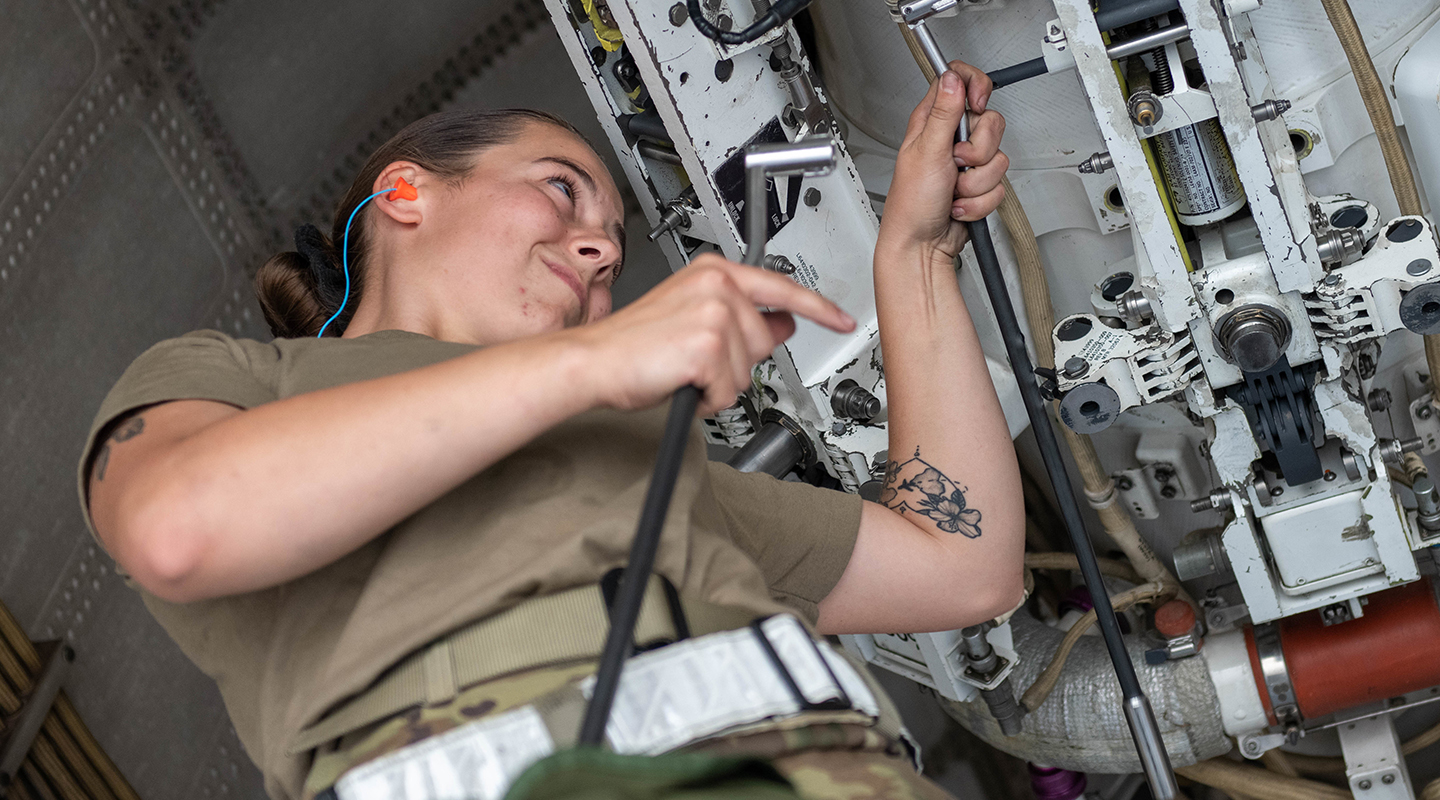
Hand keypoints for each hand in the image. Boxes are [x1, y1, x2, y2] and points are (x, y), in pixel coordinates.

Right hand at [575, 253, 855, 414]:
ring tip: (682, 369)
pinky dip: (706, 399)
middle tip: (694, 359)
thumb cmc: (633, 346)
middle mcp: (717, 285)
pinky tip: (680, 382)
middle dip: (737, 362)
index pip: (781, 288)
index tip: (842, 319)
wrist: (592, 362)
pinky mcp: (707, 345)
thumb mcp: (693, 318)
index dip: (818, 308)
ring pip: (749, 370)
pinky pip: (729, 392)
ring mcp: (714, 313)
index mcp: (713, 271)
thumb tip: (782, 323)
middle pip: (766, 340)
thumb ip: (740, 316)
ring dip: (719, 383)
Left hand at [876, 61, 1007, 264]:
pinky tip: (959, 204)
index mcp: (932, 121)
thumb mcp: (926, 152)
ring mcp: (966, 163)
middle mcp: (950, 138)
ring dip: (976, 182)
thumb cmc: (911, 204)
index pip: (960, 80)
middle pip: (990, 122)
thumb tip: (952, 77)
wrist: (921, 245)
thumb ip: (944, 113)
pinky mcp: (978, 185)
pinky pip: (999, 185)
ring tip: (953, 190)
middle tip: (955, 164)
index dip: (975, 85)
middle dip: (978, 150)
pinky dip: (980, 201)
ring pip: (998, 157)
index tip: (977, 104)